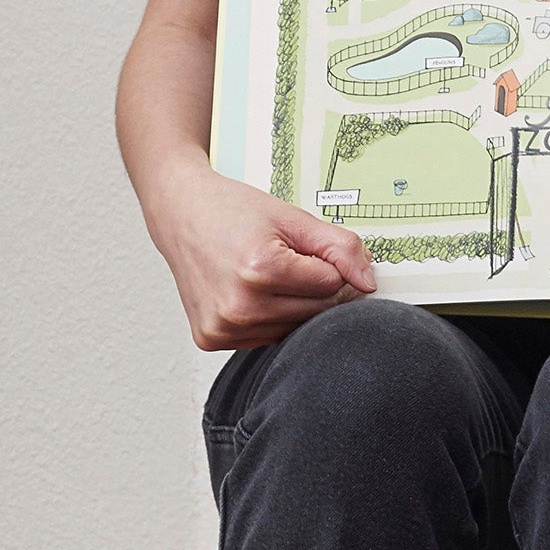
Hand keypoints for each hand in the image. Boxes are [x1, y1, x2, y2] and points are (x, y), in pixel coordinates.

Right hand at [156, 162, 374, 349]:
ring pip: (293, 329)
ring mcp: (223, 327)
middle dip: (310, 287)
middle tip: (282, 260)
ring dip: (290, 305)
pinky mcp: (211, 339)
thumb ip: (339, 247)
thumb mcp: (292, 217)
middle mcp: (239, 306)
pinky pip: (266, 337)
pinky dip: (267, 318)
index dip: (323, 264)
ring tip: (263, 275)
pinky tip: (248, 293)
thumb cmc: (232, 211)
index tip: (299, 248)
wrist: (179, 212)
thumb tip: (369, 283)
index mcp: (260, 270)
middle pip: (315, 312)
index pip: (331, 285)